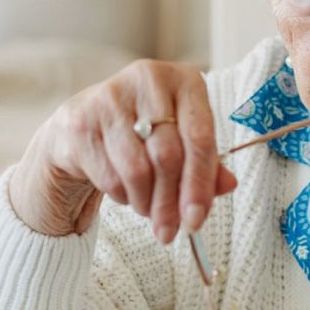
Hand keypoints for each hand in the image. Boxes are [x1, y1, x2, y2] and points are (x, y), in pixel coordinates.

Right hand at [9, 60, 237, 240]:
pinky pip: (109, 176)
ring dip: (145, 202)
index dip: (200, 183)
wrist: (84, 124)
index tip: (196, 220)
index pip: (199, 136)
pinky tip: (124, 190)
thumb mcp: (181, 140)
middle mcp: (148, 79)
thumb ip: (207, 163)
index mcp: (183, 80)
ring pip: (137, 170)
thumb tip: (228, 185)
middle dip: (170, 202)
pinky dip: (122, 195)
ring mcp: (110, 97)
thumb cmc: (144, 133)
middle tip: (169, 231)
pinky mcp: (82, 120)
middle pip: (168, 156)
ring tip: (147, 208)